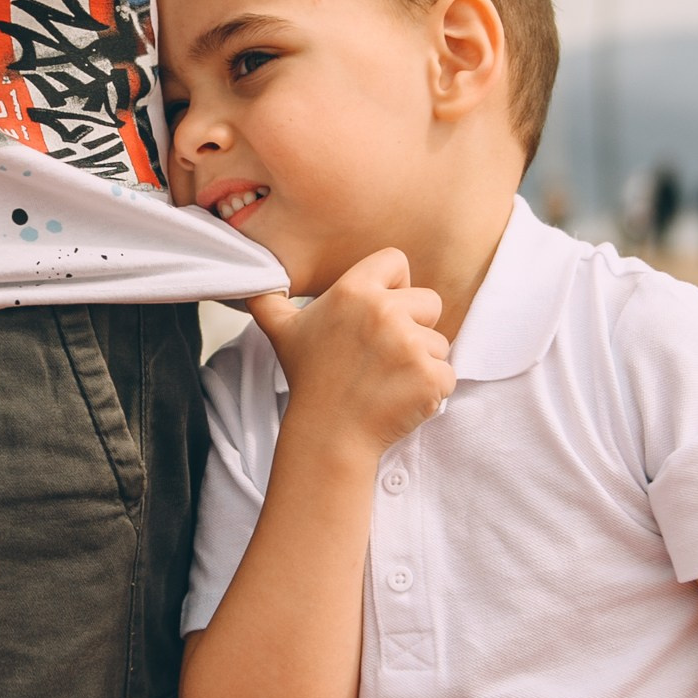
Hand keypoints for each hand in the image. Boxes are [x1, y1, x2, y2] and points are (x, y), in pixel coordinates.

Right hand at [250, 250, 453, 460]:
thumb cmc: (309, 381)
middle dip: (414, 328)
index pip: (396, 261)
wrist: (327, 435)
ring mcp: (410, 345)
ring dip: (420, 363)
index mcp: (353, 291)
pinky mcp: (430, 377)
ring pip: (439, 342)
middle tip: (381, 357)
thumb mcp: (281, 332)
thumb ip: (267, 299)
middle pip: (429, 302)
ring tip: (385, 381)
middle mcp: (383, 311)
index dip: (395, 285)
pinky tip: (399, 399)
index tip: (379, 315)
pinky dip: (431, 391)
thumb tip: (249, 279)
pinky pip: (447, 374)